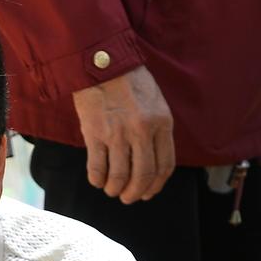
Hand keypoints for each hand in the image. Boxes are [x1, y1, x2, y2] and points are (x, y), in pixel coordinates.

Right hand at [70, 64, 175, 203]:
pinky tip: (97, 179)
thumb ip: (157, 131)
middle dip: (135, 193)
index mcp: (162, 123)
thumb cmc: (129, 83)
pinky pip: (97, 168)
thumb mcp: (155, 104)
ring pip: (120, 177)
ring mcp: (118, 133)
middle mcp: (142, 131)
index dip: (156, 186)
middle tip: (127, 198)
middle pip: (143, 176)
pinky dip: (97, 179)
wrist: (101, 63)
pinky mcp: (95, 133)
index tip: (148, 193)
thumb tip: (152, 164)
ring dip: (115, 189)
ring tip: (111, 190)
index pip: (165, 166)